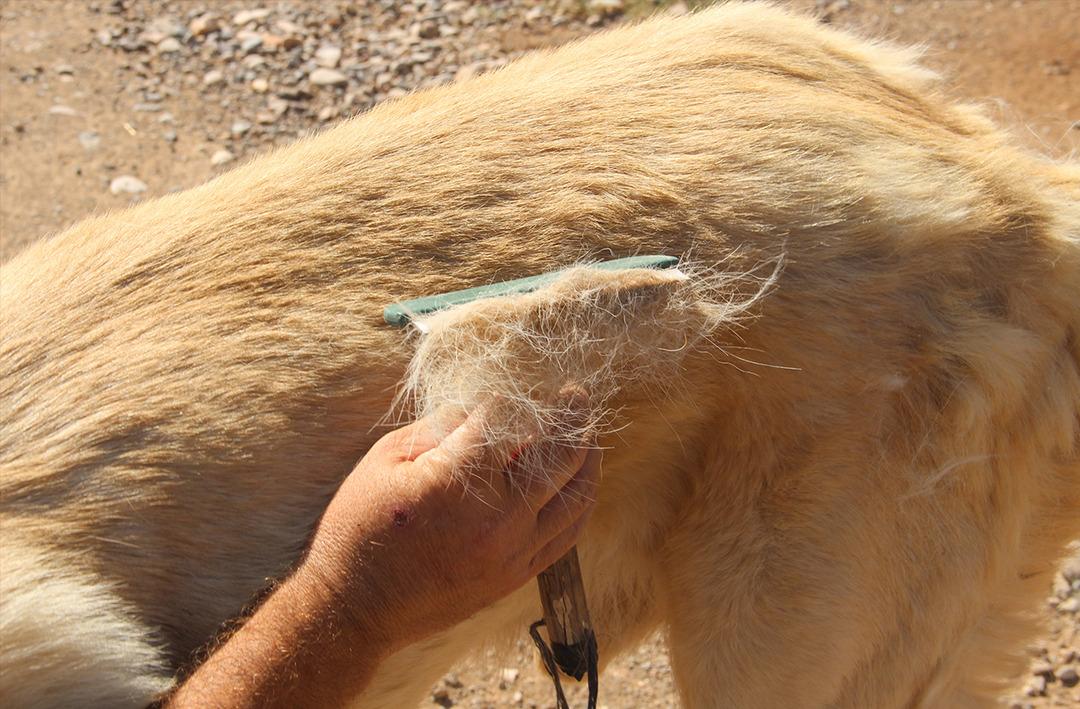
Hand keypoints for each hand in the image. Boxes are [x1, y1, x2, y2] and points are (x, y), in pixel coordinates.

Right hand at [299, 402, 601, 652]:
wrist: (355, 608)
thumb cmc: (361, 526)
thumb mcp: (387, 459)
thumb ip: (440, 426)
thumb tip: (481, 408)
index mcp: (461, 480)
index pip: (505, 420)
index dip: (505, 399)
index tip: (506, 391)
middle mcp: (500, 517)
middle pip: (559, 454)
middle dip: (571, 416)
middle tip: (575, 395)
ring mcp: (514, 550)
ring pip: (576, 495)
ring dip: (587, 457)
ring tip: (587, 432)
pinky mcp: (517, 575)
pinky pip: (568, 533)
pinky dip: (580, 501)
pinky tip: (580, 481)